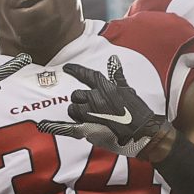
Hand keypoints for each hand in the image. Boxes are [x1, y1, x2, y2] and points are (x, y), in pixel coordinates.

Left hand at [37, 56, 171, 161]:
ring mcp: (91, 114)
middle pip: (76, 95)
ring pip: (73, 110)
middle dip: (80, 101)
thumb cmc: (138, 112)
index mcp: (106, 88)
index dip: (75, 70)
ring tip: (90, 118)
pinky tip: (50, 125)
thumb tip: (113, 60)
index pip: (87, 75)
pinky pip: (68, 125)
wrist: (143, 133)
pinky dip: (60, 125)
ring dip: (78, 113)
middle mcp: (96, 98)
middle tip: (90, 107)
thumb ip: (118, 77)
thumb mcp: (129, 91)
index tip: (67, 68)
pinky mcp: (88, 129)